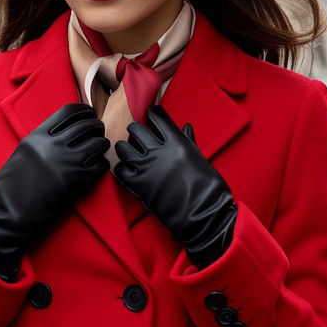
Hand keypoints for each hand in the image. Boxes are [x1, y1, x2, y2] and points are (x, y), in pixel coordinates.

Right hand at [0, 103, 108, 279]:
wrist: (9, 212)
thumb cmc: (11, 187)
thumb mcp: (23, 153)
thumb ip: (42, 141)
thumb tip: (65, 134)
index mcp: (38, 135)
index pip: (69, 111)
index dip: (84, 111)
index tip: (89, 115)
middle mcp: (54, 145)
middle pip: (87, 125)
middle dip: (96, 127)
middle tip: (97, 133)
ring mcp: (67, 162)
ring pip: (98, 143)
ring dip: (102, 145)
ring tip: (99, 149)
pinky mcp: (78, 181)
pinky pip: (101, 165)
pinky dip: (102, 164)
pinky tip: (97, 168)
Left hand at [113, 105, 236, 268]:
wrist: (203, 212)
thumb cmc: (207, 186)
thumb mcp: (200, 158)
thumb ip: (189, 140)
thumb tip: (186, 126)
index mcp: (176, 141)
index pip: (157, 117)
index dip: (153, 114)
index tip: (151, 116)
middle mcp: (159, 151)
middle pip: (136, 129)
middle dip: (135, 130)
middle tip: (136, 136)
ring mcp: (146, 167)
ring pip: (123, 147)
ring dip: (124, 147)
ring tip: (127, 151)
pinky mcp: (138, 185)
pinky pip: (120, 170)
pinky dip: (121, 168)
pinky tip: (126, 170)